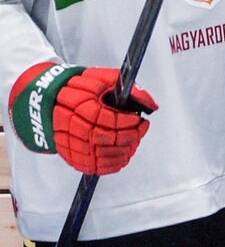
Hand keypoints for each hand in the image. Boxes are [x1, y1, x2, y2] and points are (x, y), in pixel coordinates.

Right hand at [7, 62, 156, 174]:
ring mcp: (69, 143)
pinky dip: (110, 165)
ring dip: (123, 151)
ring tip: (133, 141)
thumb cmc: (82, 87)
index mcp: (81, 105)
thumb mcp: (106, 79)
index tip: (141, 119)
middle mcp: (73, 126)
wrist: (50, 100)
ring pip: (100, 155)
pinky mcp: (69, 155)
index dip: (130, 122)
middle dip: (129, 136)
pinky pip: (91, 167)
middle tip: (140, 130)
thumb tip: (151, 106)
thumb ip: (130, 89)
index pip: (110, 120)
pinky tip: (122, 156)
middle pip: (106, 139)